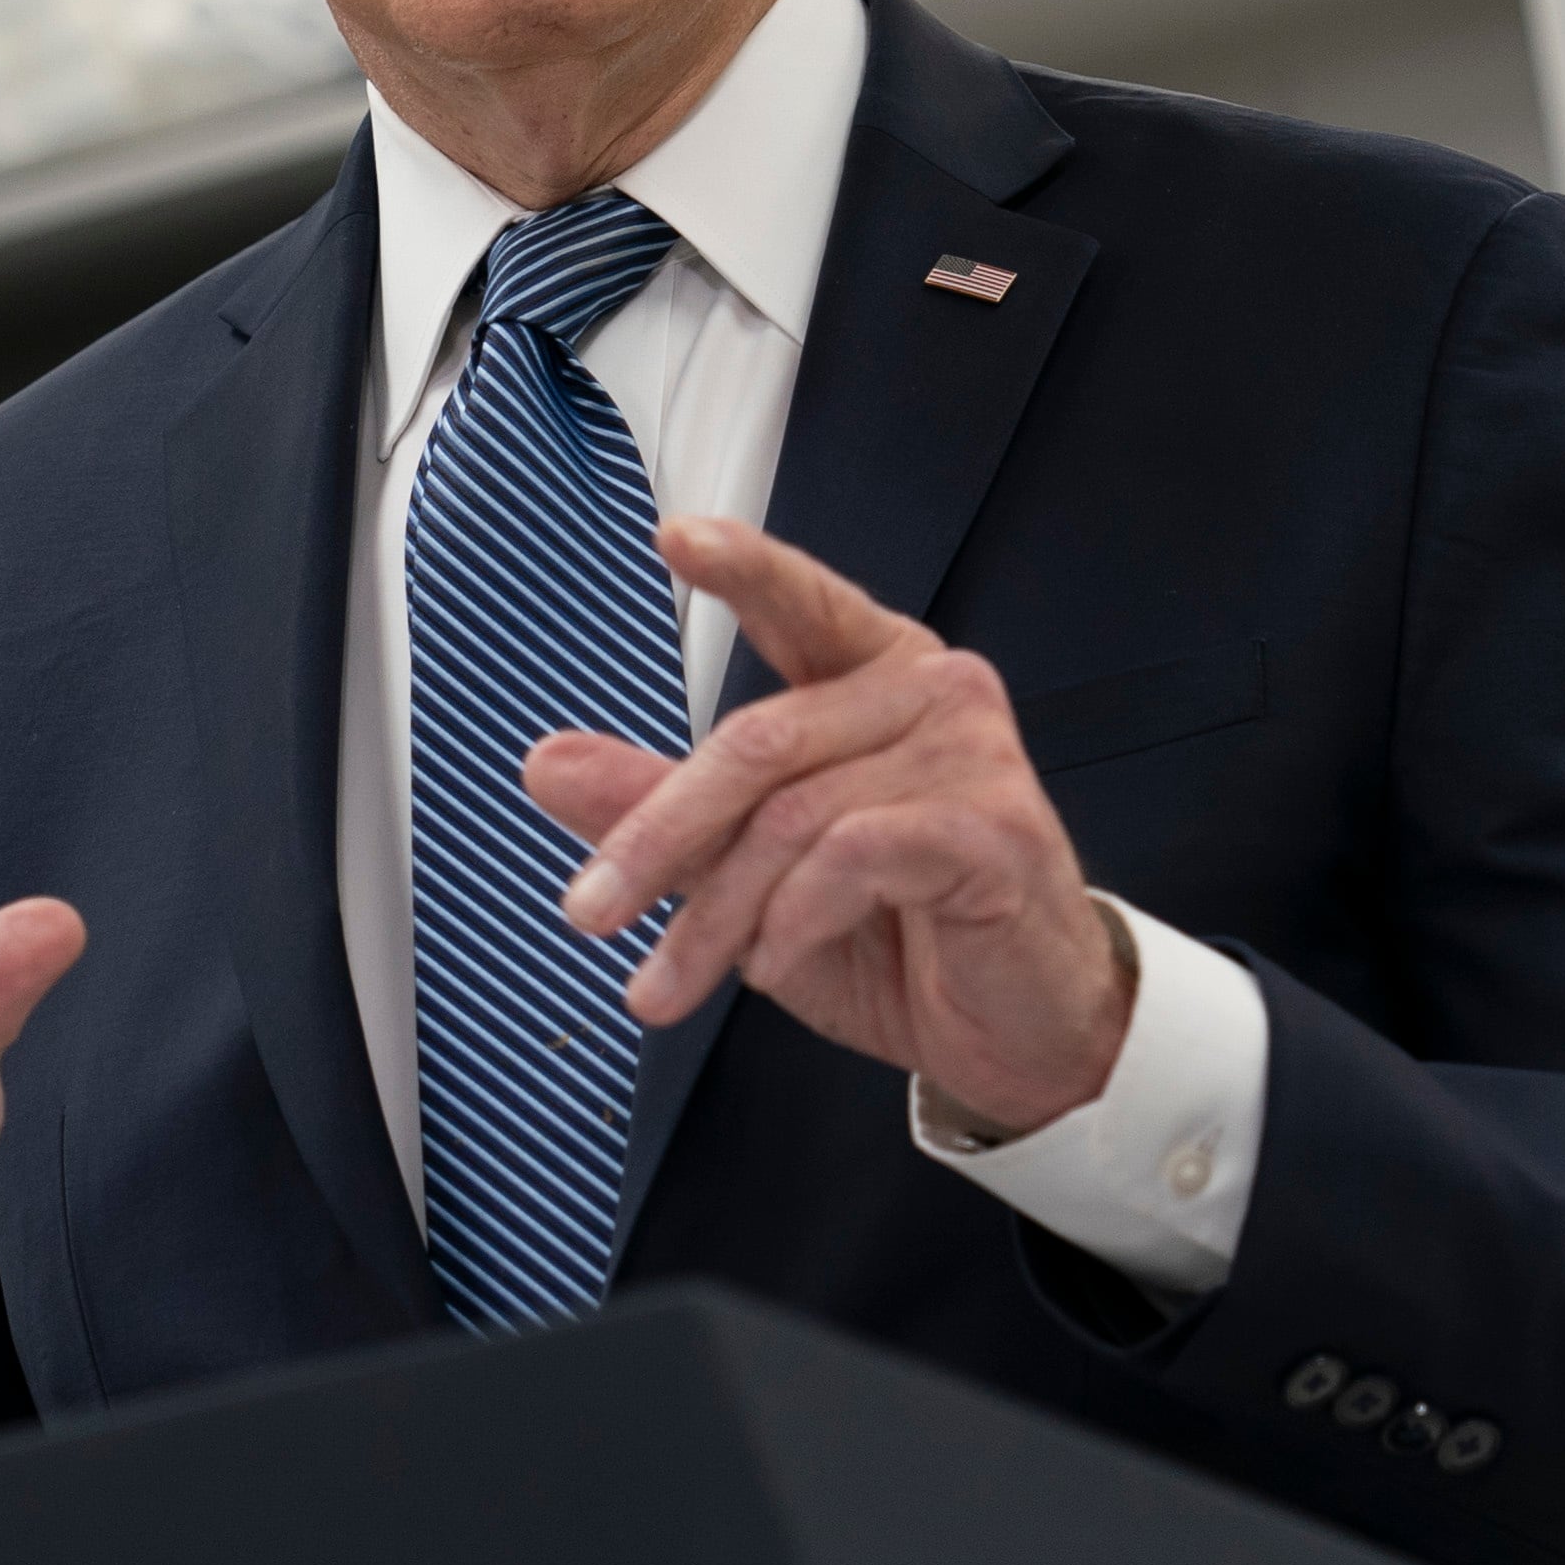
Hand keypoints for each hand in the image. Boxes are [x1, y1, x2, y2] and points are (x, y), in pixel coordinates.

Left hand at [525, 516, 1128, 1138]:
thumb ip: (662, 811)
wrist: (1016, 1029)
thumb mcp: (752, 875)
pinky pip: (853, 856)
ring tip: (678, 977)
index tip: (674, 535)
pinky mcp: (991, 827)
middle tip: (588, 912)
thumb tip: (548, 763)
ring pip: (792, 817)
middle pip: (757, 741)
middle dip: (656, 836)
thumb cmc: (898, 935)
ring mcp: (971, 753)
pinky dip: (792, 921)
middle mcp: (929, 692)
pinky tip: (779, 960)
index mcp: (875, 675)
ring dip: (716, 916)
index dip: (742, 564)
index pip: (801, 603)